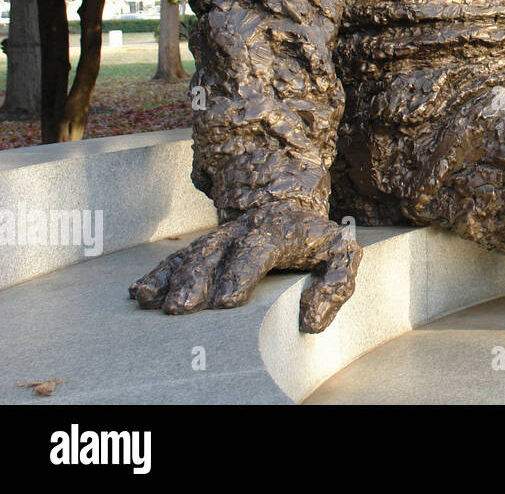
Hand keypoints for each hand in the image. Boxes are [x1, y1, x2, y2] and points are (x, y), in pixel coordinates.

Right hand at [129, 199, 361, 332]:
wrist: (291, 208)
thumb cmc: (318, 240)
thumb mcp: (341, 254)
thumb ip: (336, 285)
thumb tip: (312, 320)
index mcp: (274, 233)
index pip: (255, 251)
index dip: (239, 274)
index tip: (225, 302)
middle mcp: (240, 232)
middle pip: (214, 254)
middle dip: (196, 281)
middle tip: (181, 310)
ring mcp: (219, 238)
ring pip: (191, 256)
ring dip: (172, 279)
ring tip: (153, 303)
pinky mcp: (204, 248)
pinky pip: (178, 259)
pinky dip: (158, 274)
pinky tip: (140, 293)